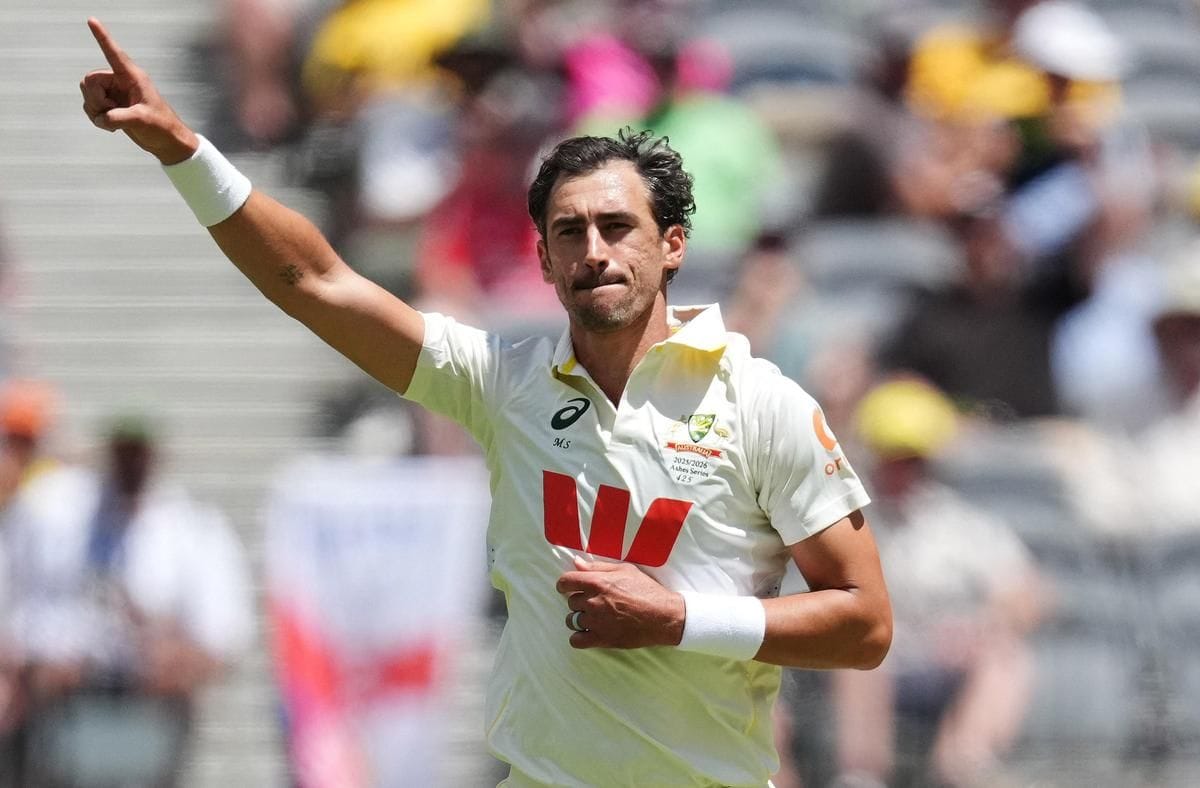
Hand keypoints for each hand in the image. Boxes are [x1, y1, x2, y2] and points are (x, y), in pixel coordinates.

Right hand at [80, 18, 197, 163]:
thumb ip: (118, 117)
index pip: (114, 53)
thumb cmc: (161, 126)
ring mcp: (114, 94)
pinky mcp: (111, 106)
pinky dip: (97, 118)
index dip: (102, 37)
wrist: (166, 142)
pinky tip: (113, 127)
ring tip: (114, 122)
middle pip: (90, 80)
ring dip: (95, 110)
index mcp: (132, 77)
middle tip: (110, 111)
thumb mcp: (141, 120)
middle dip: (95, 98)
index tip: (91, 19)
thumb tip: (101, 118)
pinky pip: (90, 107)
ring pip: (88, 94)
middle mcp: (121, 82)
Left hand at [555, 557, 684, 649]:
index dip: (564, 584)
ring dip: (580, 618)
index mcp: (597, 582)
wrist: (663, 616)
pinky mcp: (601, 639)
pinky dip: (579, 637)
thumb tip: (576, 562)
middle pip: (570, 602)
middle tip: (594, 602)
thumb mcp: (625, 570)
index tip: (567, 587)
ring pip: (572, 620)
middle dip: (579, 601)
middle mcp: (593, 602)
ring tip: (594, 618)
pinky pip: (576, 640)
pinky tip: (589, 632)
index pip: (565, 582)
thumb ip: (597, 566)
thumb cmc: (647, 590)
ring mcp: (596, 622)